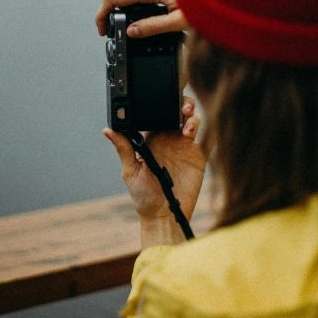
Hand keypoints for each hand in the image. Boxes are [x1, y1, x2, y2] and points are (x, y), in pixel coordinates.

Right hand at [95, 0, 187, 37]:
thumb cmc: (206, 3)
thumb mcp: (179, 22)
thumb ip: (153, 27)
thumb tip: (132, 32)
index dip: (103, 15)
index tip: (103, 30)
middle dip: (121, 15)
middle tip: (128, 34)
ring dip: (133, 9)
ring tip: (144, 25)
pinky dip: (143, 2)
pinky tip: (156, 11)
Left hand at [103, 97, 205, 245]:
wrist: (162, 216)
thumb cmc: (143, 195)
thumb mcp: (130, 170)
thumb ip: (123, 148)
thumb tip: (108, 130)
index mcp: (154, 137)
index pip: (161, 112)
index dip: (164, 104)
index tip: (164, 101)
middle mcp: (171, 138)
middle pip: (181, 112)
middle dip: (185, 105)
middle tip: (183, 109)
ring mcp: (187, 147)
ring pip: (195, 121)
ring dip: (194, 118)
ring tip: (188, 128)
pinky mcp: (199, 157)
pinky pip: (208, 139)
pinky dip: (209, 132)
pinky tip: (200, 134)